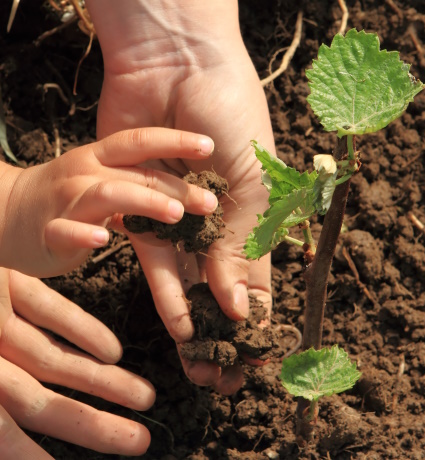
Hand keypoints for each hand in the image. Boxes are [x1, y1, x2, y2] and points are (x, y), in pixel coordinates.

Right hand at [0, 127, 216, 276]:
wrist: (7, 213)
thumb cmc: (68, 195)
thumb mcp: (103, 180)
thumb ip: (138, 182)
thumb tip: (187, 189)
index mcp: (101, 158)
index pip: (141, 142)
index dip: (175, 141)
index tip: (209, 146)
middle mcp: (85, 173)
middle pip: (135, 173)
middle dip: (175, 187)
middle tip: (210, 202)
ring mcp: (66, 200)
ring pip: (107, 195)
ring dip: (143, 202)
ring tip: (174, 215)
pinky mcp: (49, 231)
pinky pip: (65, 230)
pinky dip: (83, 233)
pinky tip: (102, 237)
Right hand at [0, 268, 154, 456]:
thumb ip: (3, 385)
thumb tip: (10, 448)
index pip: (1, 436)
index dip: (33, 458)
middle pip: (39, 400)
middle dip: (91, 425)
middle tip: (139, 442)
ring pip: (49, 358)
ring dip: (99, 380)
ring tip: (145, 398)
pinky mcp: (0, 283)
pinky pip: (43, 309)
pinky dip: (78, 327)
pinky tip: (112, 350)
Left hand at [85, 1, 274, 393]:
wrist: (178, 64)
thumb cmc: (232, 114)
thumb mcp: (252, 182)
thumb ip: (243, 245)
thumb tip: (238, 306)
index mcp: (256, 213)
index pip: (261, 277)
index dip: (260, 318)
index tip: (259, 356)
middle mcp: (220, 222)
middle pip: (223, 289)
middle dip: (225, 331)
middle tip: (226, 372)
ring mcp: (183, 219)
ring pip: (190, 283)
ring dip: (196, 320)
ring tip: (199, 359)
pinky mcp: (145, 210)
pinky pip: (157, 260)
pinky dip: (168, 292)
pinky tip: (179, 323)